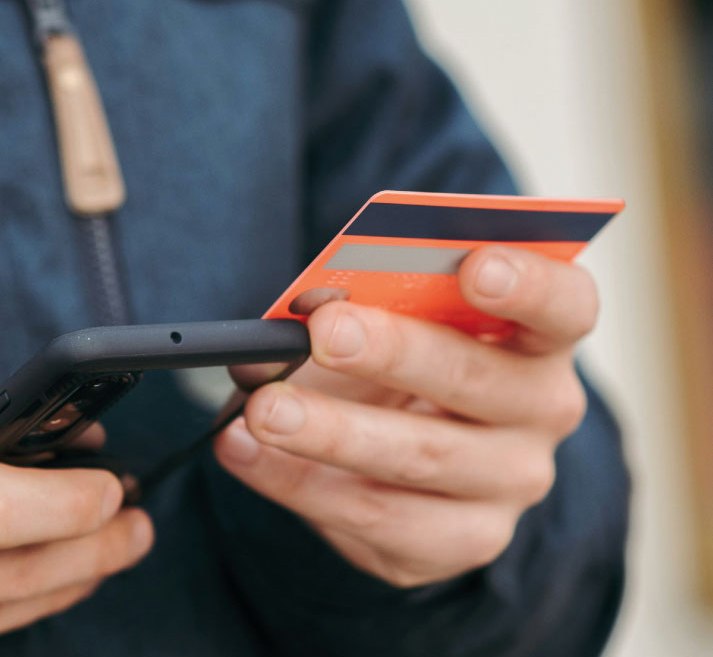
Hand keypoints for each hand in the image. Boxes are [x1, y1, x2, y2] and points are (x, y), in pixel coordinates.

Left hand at [214, 247, 591, 586]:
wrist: (399, 450)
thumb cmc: (393, 361)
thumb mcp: (380, 321)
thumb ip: (352, 304)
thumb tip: (289, 318)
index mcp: (538, 336)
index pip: (564, 306)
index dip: (527, 284)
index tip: (474, 265)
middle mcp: (543, 412)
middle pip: (476, 380)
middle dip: (393, 352)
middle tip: (323, 332)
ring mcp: (509, 484)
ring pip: (420, 458)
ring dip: (331, 431)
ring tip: (262, 408)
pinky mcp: (461, 541)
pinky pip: (377, 520)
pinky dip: (299, 484)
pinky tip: (243, 452)